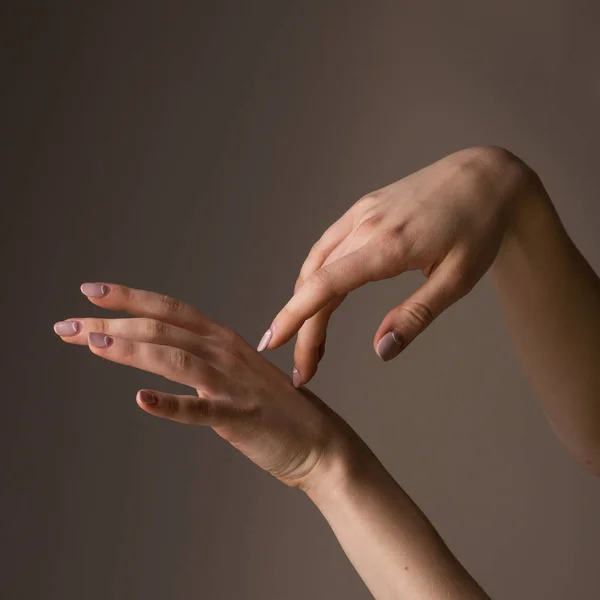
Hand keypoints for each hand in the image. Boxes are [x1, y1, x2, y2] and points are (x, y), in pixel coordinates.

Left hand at [53, 282, 356, 490]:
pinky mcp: (240, 417)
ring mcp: (233, 384)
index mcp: (224, 340)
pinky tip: (141, 401)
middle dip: (111, 323)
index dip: (129, 298)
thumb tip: (161, 352)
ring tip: (91, 343)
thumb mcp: (234, 373)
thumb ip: (201, 359)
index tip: (90, 292)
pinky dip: (171, 405)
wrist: (320, 441)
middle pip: (163, 329)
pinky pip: (202, 410)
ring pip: (175, 358)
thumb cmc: (273, 409)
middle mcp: (226, 353)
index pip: (170, 310)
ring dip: (131, 349)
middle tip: (67, 324)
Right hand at [259, 145, 528, 384]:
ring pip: (316, 263)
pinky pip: (327, 244)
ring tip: (306, 339)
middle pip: (316, 282)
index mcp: (389, 247)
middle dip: (301, 327)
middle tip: (303, 368)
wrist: (484, 176)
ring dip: (304, 302)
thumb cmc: (478, 229)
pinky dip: (313, 275)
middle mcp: (366, 227)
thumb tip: (381, 351)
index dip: (295, 317)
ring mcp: (361, 214)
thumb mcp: (458, 280)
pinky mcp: (363, 208)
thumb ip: (416, 315)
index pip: (327, 285)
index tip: (273, 344)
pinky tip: (316, 294)